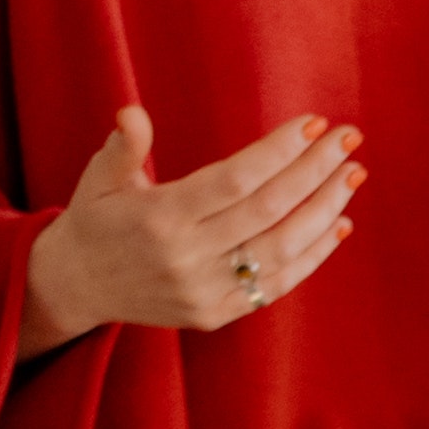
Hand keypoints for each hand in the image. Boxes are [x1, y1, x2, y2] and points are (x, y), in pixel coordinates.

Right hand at [20, 105, 358, 349]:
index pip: (235, 180)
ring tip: (352, 176)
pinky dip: (312, 256)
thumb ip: (123, 147)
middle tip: (349, 138)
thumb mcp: (98, 177)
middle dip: (315, 171)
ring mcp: (204, 290)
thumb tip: (132, 113)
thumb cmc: (96, 218)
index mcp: (160, 216)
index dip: (279, 152)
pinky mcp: (216, 314)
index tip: (314, 123)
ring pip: (280, 250)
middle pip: (268, 210)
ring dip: (324, 210)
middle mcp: (186, 257)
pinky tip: (339, 223)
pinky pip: (275, 286)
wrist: (76, 286)